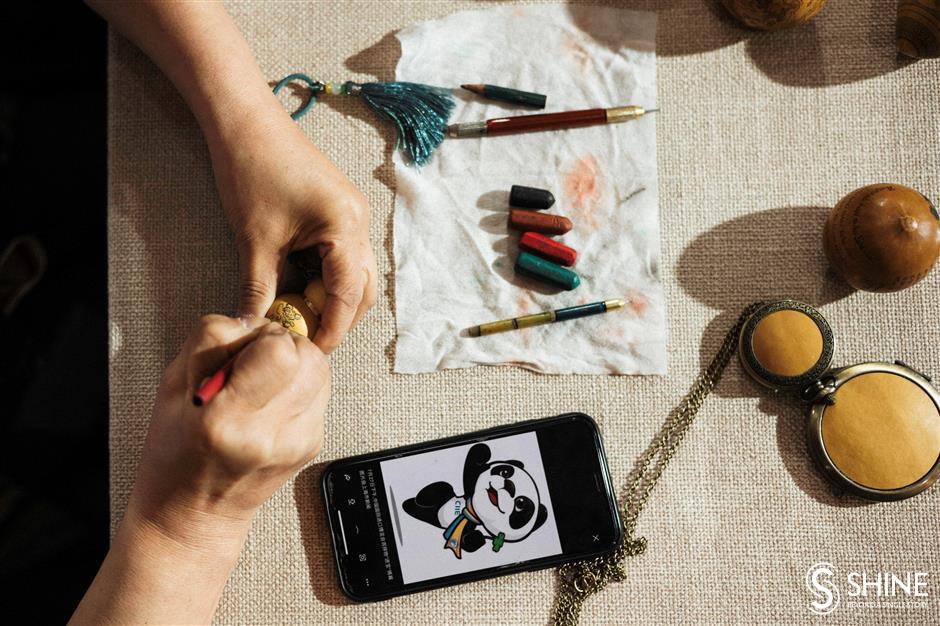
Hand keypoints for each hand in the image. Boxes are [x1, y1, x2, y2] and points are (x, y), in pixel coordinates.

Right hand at [130, 314, 329, 546]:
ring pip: (321, 369)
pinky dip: (299, 387)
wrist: (194, 515)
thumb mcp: (172, 386)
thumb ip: (212, 342)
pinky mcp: (313, 445)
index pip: (279, 349)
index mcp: (225, 420)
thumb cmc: (175, 453)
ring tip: (262, 382)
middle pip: (309, 355)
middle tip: (252, 364)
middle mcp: (268, 435)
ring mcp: (296, 443)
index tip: (241, 350)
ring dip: (295, 364)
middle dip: (283, 346)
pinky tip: (270, 403)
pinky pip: (320, 392)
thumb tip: (254, 321)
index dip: (261, 338)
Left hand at [208, 110, 377, 353]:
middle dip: (339, 317)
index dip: (332, 329)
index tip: (312, 352)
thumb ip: (258, 290)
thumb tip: (251, 328)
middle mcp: (359, 221)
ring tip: (301, 315)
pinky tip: (298, 286)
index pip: (348, 295)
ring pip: (354, 272)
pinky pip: (342, 254)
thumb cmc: (251, 170)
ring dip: (332, 297)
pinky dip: (325, 276)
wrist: (244, 121)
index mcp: (346, 227)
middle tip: (308, 338)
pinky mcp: (339, 209)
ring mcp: (353, 214)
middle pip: (363, 288)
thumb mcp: (254, 241)